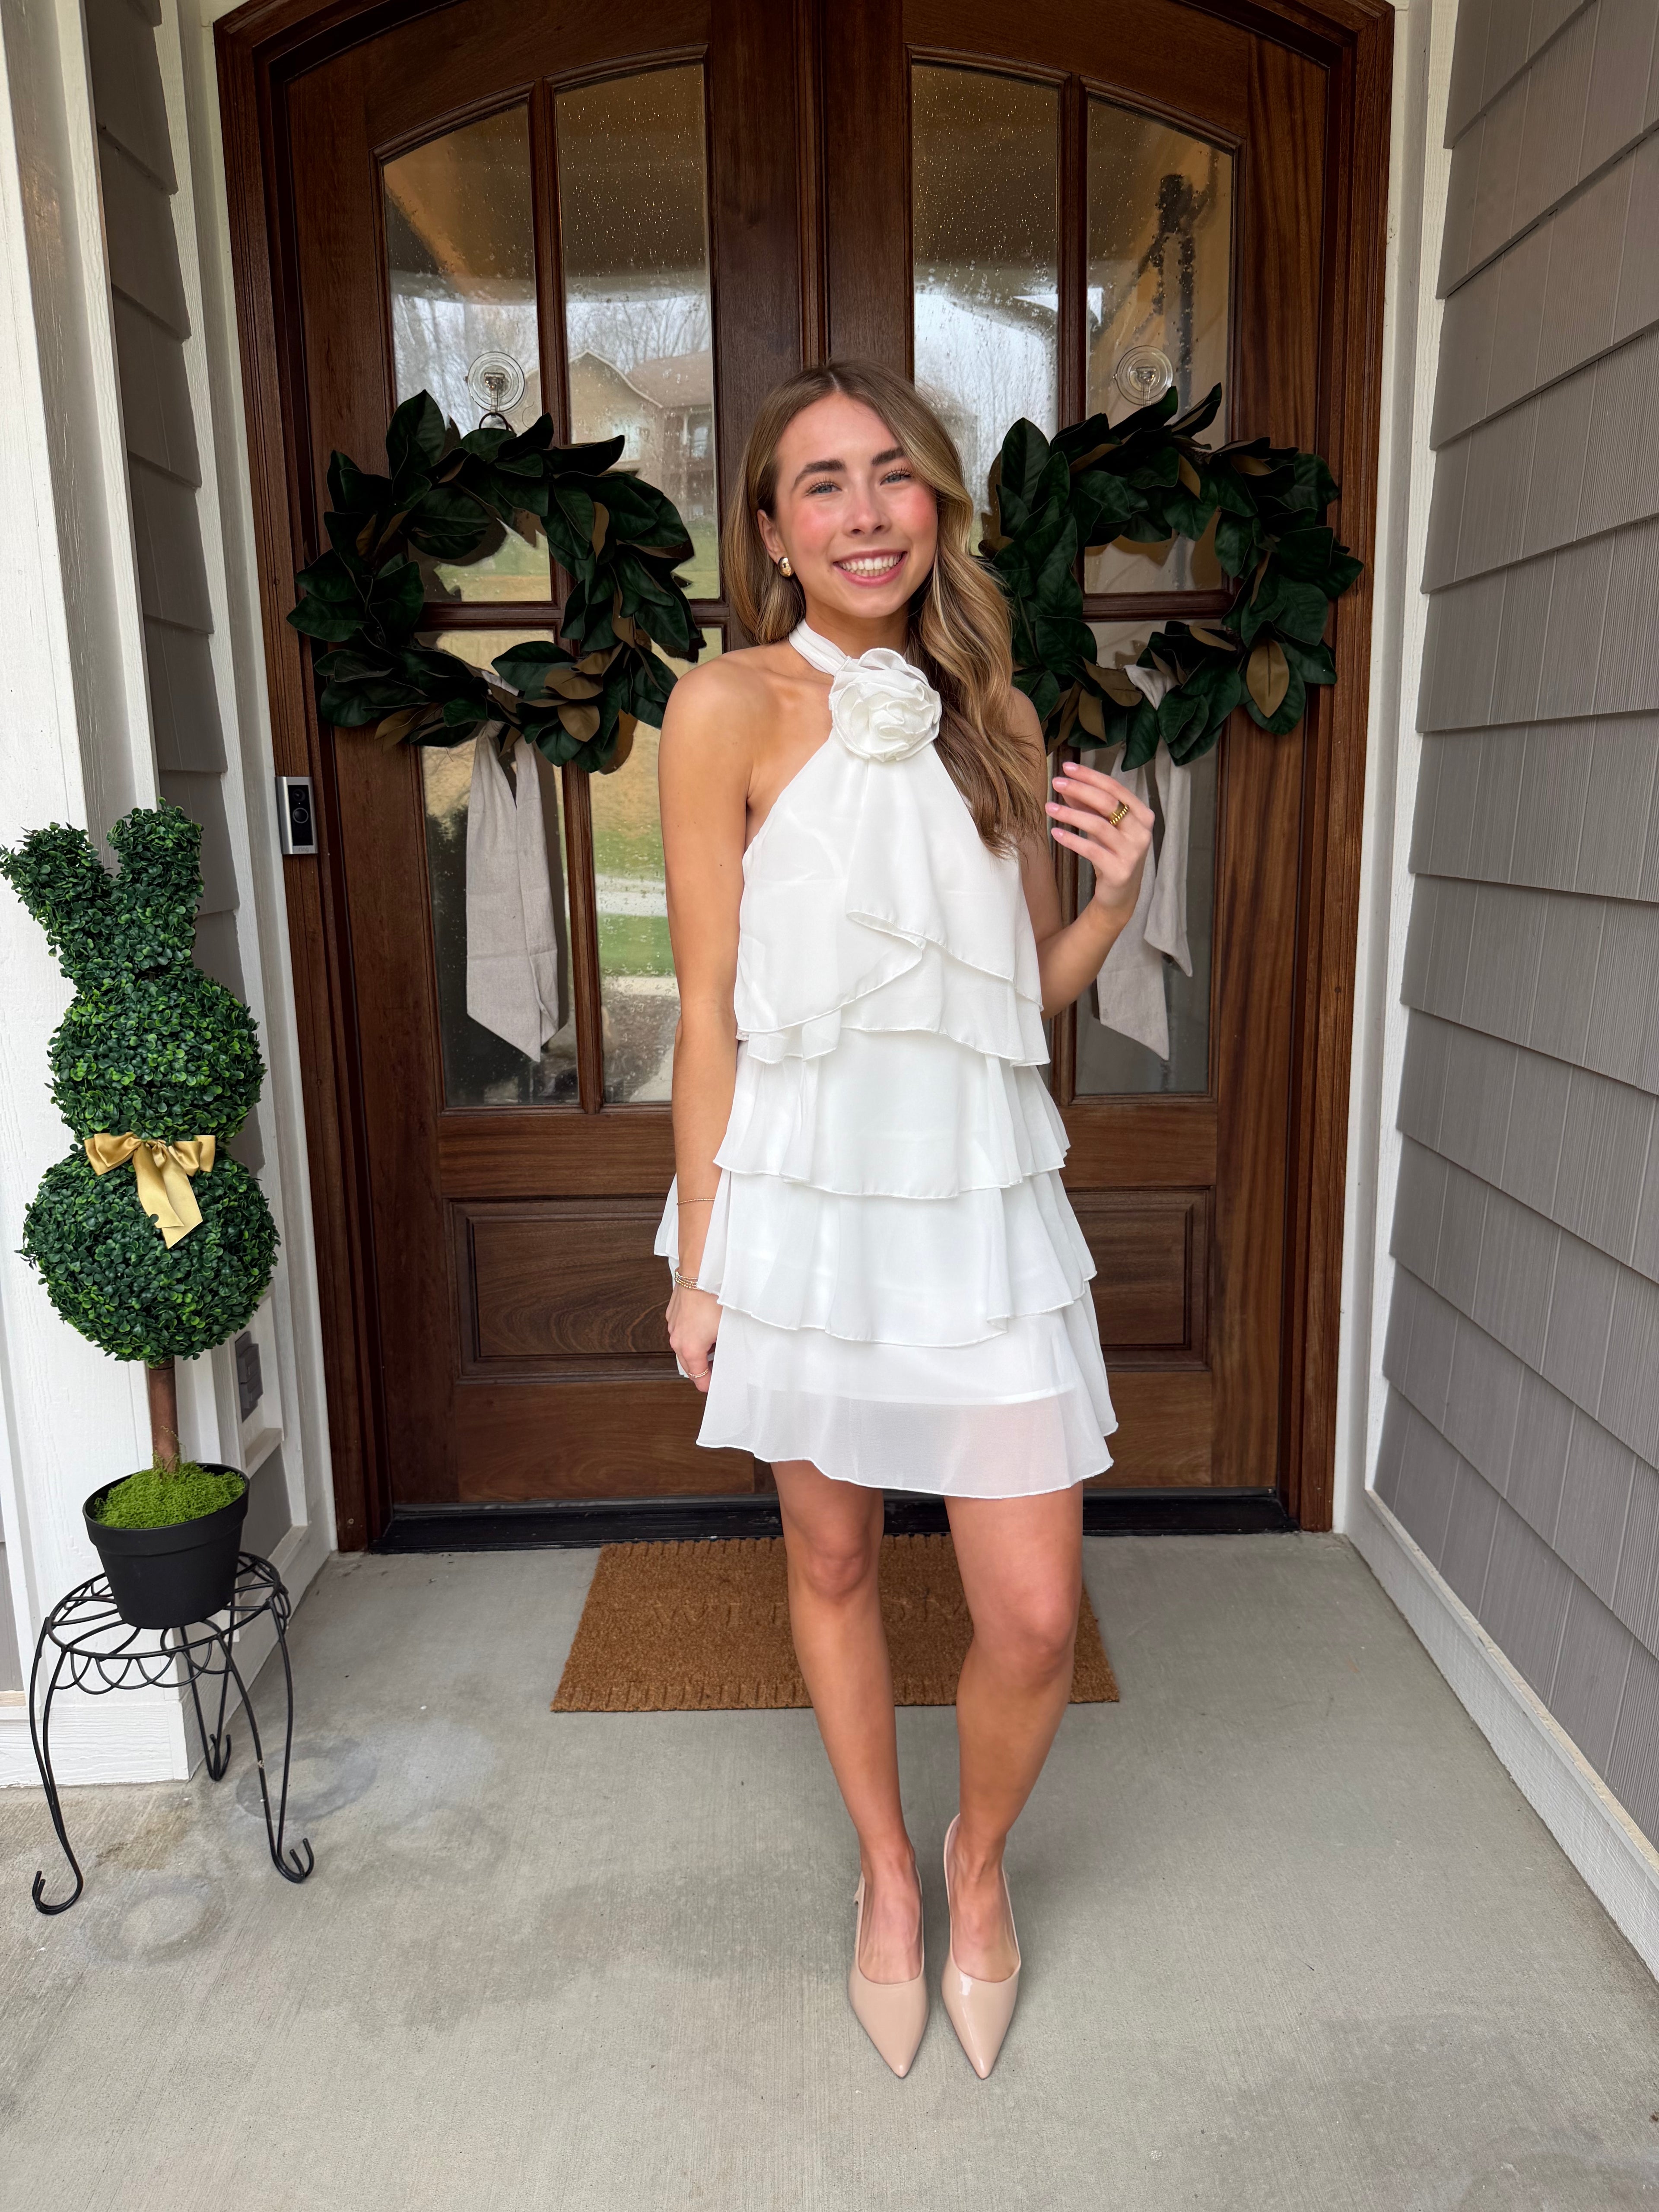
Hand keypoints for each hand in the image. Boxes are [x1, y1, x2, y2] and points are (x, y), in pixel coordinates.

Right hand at [667, 1281, 720, 1393]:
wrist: (700, 1273)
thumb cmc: (714, 1299)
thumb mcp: (727, 1330)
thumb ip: (726, 1350)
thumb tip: (729, 1359)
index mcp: (689, 1349)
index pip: (698, 1379)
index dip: (710, 1384)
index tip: (718, 1384)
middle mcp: (676, 1340)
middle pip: (688, 1366)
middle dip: (703, 1368)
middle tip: (719, 1366)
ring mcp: (672, 1325)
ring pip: (683, 1347)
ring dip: (697, 1349)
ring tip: (715, 1342)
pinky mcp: (673, 1313)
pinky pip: (681, 1330)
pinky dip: (691, 1333)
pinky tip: (705, 1325)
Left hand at [1045, 760, 1154, 920]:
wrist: (1120, 895)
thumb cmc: (1112, 854)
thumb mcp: (1102, 826)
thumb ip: (1088, 805)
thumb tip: (1067, 784)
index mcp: (1142, 815)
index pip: (1115, 788)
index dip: (1090, 776)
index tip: (1067, 768)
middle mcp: (1142, 832)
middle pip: (1108, 802)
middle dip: (1080, 789)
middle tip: (1056, 782)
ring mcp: (1133, 852)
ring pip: (1098, 825)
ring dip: (1071, 814)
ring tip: (1049, 808)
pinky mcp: (1120, 870)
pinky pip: (1092, 850)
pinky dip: (1072, 840)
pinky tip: (1055, 833)